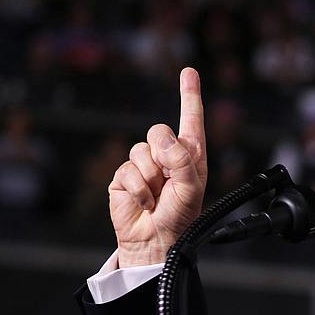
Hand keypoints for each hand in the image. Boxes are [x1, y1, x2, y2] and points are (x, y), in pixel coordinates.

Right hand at [108, 67, 207, 267]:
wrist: (155, 242)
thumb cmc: (179, 218)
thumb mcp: (190, 187)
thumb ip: (181, 159)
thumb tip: (162, 138)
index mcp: (190, 157)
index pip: (190, 121)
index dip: (189, 96)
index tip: (189, 72)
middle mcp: (167, 157)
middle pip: (159, 131)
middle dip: (164, 156)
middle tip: (168, 181)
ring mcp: (144, 165)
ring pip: (141, 151)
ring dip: (151, 178)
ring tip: (156, 197)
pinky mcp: (124, 176)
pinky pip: (128, 170)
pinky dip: (138, 189)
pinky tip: (144, 203)